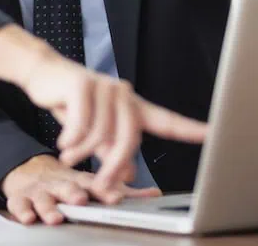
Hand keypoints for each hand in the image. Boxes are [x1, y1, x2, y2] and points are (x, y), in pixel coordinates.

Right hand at [0, 25, 206, 194]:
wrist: (44, 74)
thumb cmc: (72, 103)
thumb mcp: (95, 132)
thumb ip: (112, 151)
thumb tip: (126, 173)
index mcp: (132, 107)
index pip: (167, 120)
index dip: (190, 129)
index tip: (213, 133)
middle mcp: (123, 94)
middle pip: (129, 137)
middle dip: (113, 165)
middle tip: (101, 183)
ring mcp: (104, 87)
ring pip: (102, 132)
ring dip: (83, 152)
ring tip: (69, 156)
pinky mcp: (82, 84)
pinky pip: (82, 121)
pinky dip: (72, 138)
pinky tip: (64, 141)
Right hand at [1, 154, 160, 225]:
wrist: (28, 169)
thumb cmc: (65, 181)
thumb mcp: (91, 183)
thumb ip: (121, 191)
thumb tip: (154, 194)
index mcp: (79, 180)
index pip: (93, 184)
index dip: (104, 190)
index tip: (114, 198)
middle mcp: (60, 183)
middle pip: (67, 188)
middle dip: (73, 194)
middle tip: (80, 200)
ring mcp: (40, 190)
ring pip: (44, 198)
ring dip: (49, 207)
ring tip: (55, 216)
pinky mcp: (21, 197)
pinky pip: (20, 203)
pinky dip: (23, 210)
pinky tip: (28, 217)